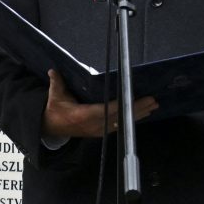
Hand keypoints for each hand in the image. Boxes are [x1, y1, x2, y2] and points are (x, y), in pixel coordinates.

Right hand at [42, 70, 156, 139]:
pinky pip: (119, 126)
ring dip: (138, 115)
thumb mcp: (55, 95)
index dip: (120, 106)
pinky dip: (131, 119)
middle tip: (152, 101)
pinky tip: (142, 114)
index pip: (105, 110)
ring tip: (152, 106)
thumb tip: (53, 71)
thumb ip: (56, 82)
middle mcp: (93, 125)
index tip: (133, 99)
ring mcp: (98, 130)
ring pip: (122, 123)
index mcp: (82, 115)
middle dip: (136, 109)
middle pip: (119, 117)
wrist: (51, 127)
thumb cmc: (54, 109)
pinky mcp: (101, 132)